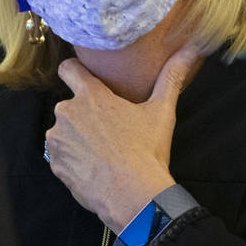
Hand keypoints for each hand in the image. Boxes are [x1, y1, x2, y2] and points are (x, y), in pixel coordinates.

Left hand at [45, 45, 199, 231]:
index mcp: (90, 95)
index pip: (68, 69)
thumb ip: (171, 77)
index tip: (85, 80)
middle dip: (83, 114)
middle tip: (106, 128)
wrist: (132, 196)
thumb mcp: (161, 111)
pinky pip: (61, 156)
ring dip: (76, 137)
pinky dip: (73, 160)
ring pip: (64, 132)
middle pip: (69, 105)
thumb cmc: (146, 151)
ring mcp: (58, 140)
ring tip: (100, 151)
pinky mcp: (55, 165)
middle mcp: (67, 113)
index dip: (75, 72)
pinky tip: (93, 168)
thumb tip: (191, 49)